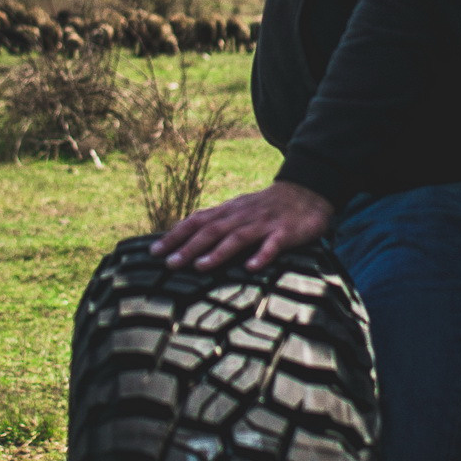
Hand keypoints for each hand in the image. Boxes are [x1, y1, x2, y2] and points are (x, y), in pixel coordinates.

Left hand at [150, 180, 334, 273]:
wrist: (306, 192)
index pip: (197, 221)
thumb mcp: (239, 211)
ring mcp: (264, 223)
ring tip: (201, 267)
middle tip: (170, 264)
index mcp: (229, 211)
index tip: (154, 252)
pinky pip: (273, 244)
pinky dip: (262, 255)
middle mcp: (242, 215)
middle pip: (213, 230)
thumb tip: (184, 242)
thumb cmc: (266, 208)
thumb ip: (216, 224)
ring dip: (219, 252)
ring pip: (238, 236)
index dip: (175, 236)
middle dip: (190, 246)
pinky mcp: (285, 232)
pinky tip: (252, 267)